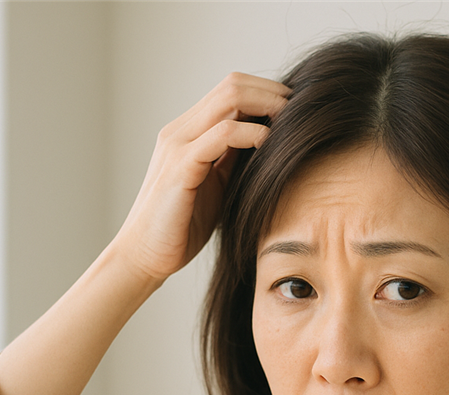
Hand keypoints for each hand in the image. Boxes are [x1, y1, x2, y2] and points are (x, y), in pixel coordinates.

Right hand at [109, 73, 288, 281]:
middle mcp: (181, 130)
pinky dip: (252, 134)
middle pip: (233, 85)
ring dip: (268, 106)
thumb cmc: (183, 225)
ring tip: (292, 123)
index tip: (297, 113)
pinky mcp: (180, 167)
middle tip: (302, 112)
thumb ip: (235, 160)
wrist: (146, 255)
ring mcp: (178, 145)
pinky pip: (221, 135)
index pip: (232, 90)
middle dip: (273, 93)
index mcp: (189, 131)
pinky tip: (270, 146)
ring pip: (228, 100)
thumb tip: (271, 145)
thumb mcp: (217, 185)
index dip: (267, 93)